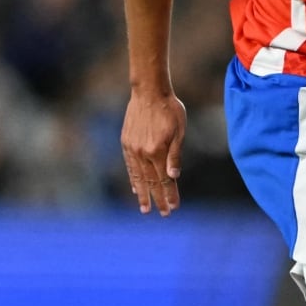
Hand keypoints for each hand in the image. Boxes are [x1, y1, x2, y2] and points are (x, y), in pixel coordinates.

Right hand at [121, 88, 186, 215]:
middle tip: (163, 214)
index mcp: (157, 151)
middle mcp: (143, 153)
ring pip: (138, 177)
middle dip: (158, 199)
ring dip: (143, 194)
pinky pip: (129, 166)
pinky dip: (133, 179)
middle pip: (151, 182)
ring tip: (145, 208)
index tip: (173, 208)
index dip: (170, 194)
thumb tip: (173, 176)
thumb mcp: (179, 131)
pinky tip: (135, 188)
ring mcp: (133, 149)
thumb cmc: (169, 109)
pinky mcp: (126, 143)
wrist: (149, 91)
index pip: (165, 180)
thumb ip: (175, 155)